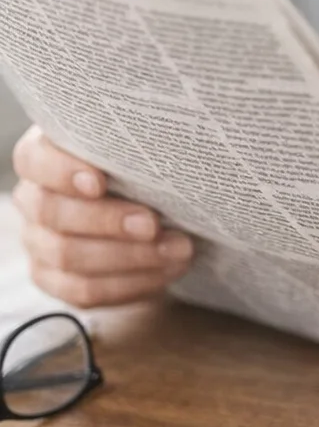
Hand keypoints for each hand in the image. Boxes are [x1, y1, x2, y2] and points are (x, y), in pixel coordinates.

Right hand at [12, 126, 193, 307]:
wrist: (152, 205)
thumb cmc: (141, 163)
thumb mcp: (140, 145)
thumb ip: (141, 140)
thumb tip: (174, 136)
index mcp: (45, 155)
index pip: (34, 159)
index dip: (61, 171)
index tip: (100, 182)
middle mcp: (34, 198)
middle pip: (53, 212)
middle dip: (107, 220)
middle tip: (153, 224)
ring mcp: (40, 242)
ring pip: (68, 256)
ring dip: (129, 256)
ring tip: (177, 249)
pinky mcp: (56, 279)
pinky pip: (84, 290)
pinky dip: (131, 282)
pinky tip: (167, 269)